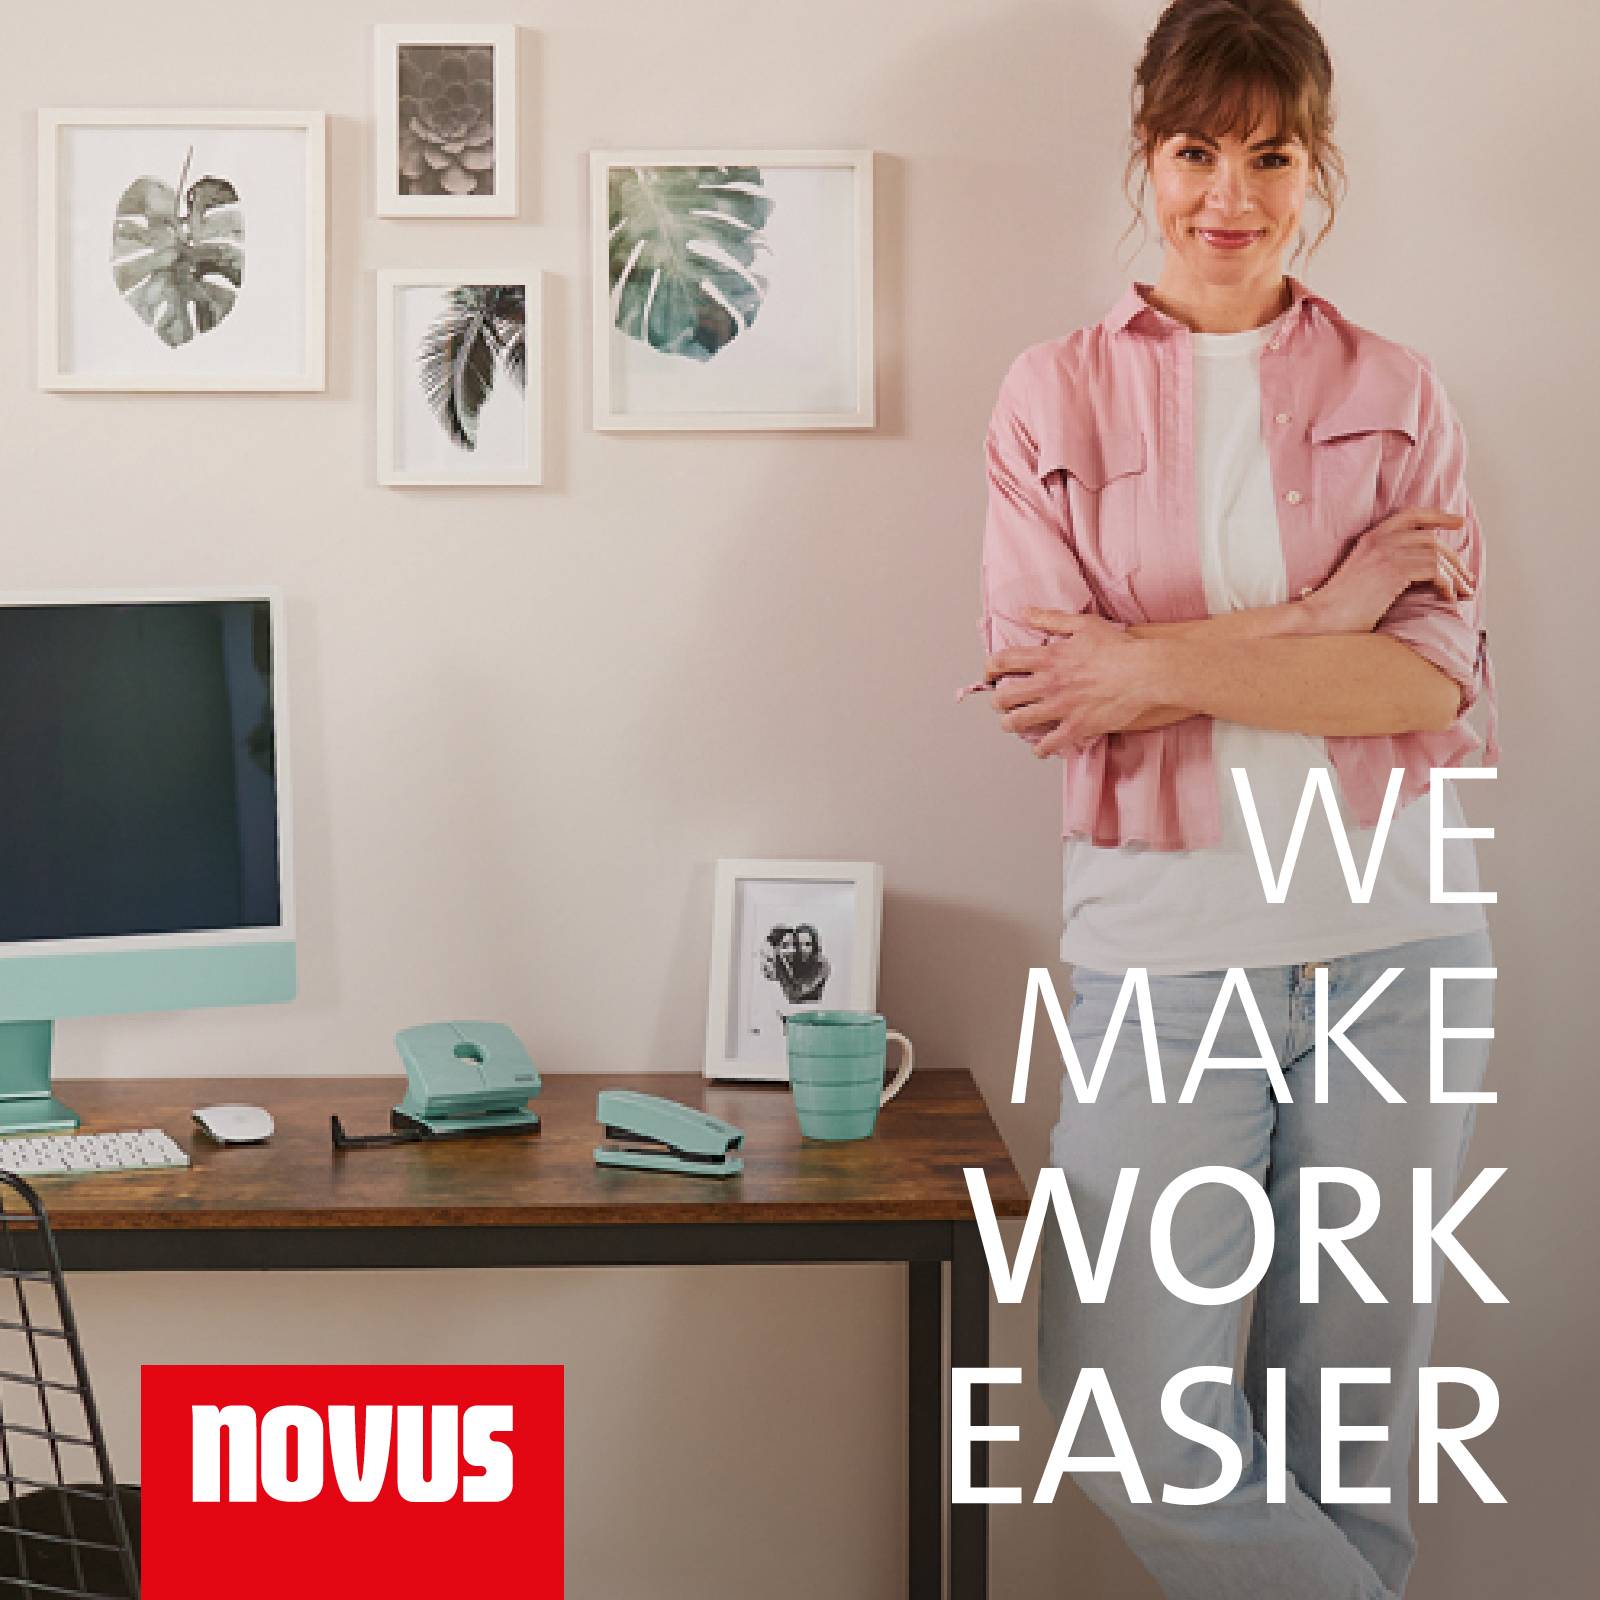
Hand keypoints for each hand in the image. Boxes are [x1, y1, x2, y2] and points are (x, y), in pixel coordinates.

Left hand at [984, 609, 1155, 754]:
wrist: (1144, 673)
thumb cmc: (1118, 648)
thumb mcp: (1084, 624)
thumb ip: (1051, 619)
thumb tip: (1027, 612)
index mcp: (1049, 658)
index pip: (1004, 661)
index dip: (991, 667)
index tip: (989, 672)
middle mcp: (1049, 684)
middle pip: (1005, 696)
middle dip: (997, 700)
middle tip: (1000, 702)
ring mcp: (1061, 707)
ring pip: (1019, 722)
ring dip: (1010, 724)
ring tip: (1011, 724)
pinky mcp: (1077, 727)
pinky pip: (1049, 744)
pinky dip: (1041, 749)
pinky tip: (1040, 749)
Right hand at [1302, 507, 1472, 634]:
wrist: (1320, 618)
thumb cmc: (1340, 607)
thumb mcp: (1363, 576)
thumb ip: (1387, 565)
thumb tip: (1420, 572)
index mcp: (1370, 538)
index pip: (1411, 515)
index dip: (1438, 516)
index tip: (1457, 523)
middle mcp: (1379, 540)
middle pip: (1431, 538)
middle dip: (1455, 559)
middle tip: (1468, 578)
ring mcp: (1386, 553)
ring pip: (1437, 555)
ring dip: (1456, 575)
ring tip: (1463, 592)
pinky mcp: (1393, 570)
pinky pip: (1434, 570)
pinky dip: (1447, 584)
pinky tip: (1448, 598)